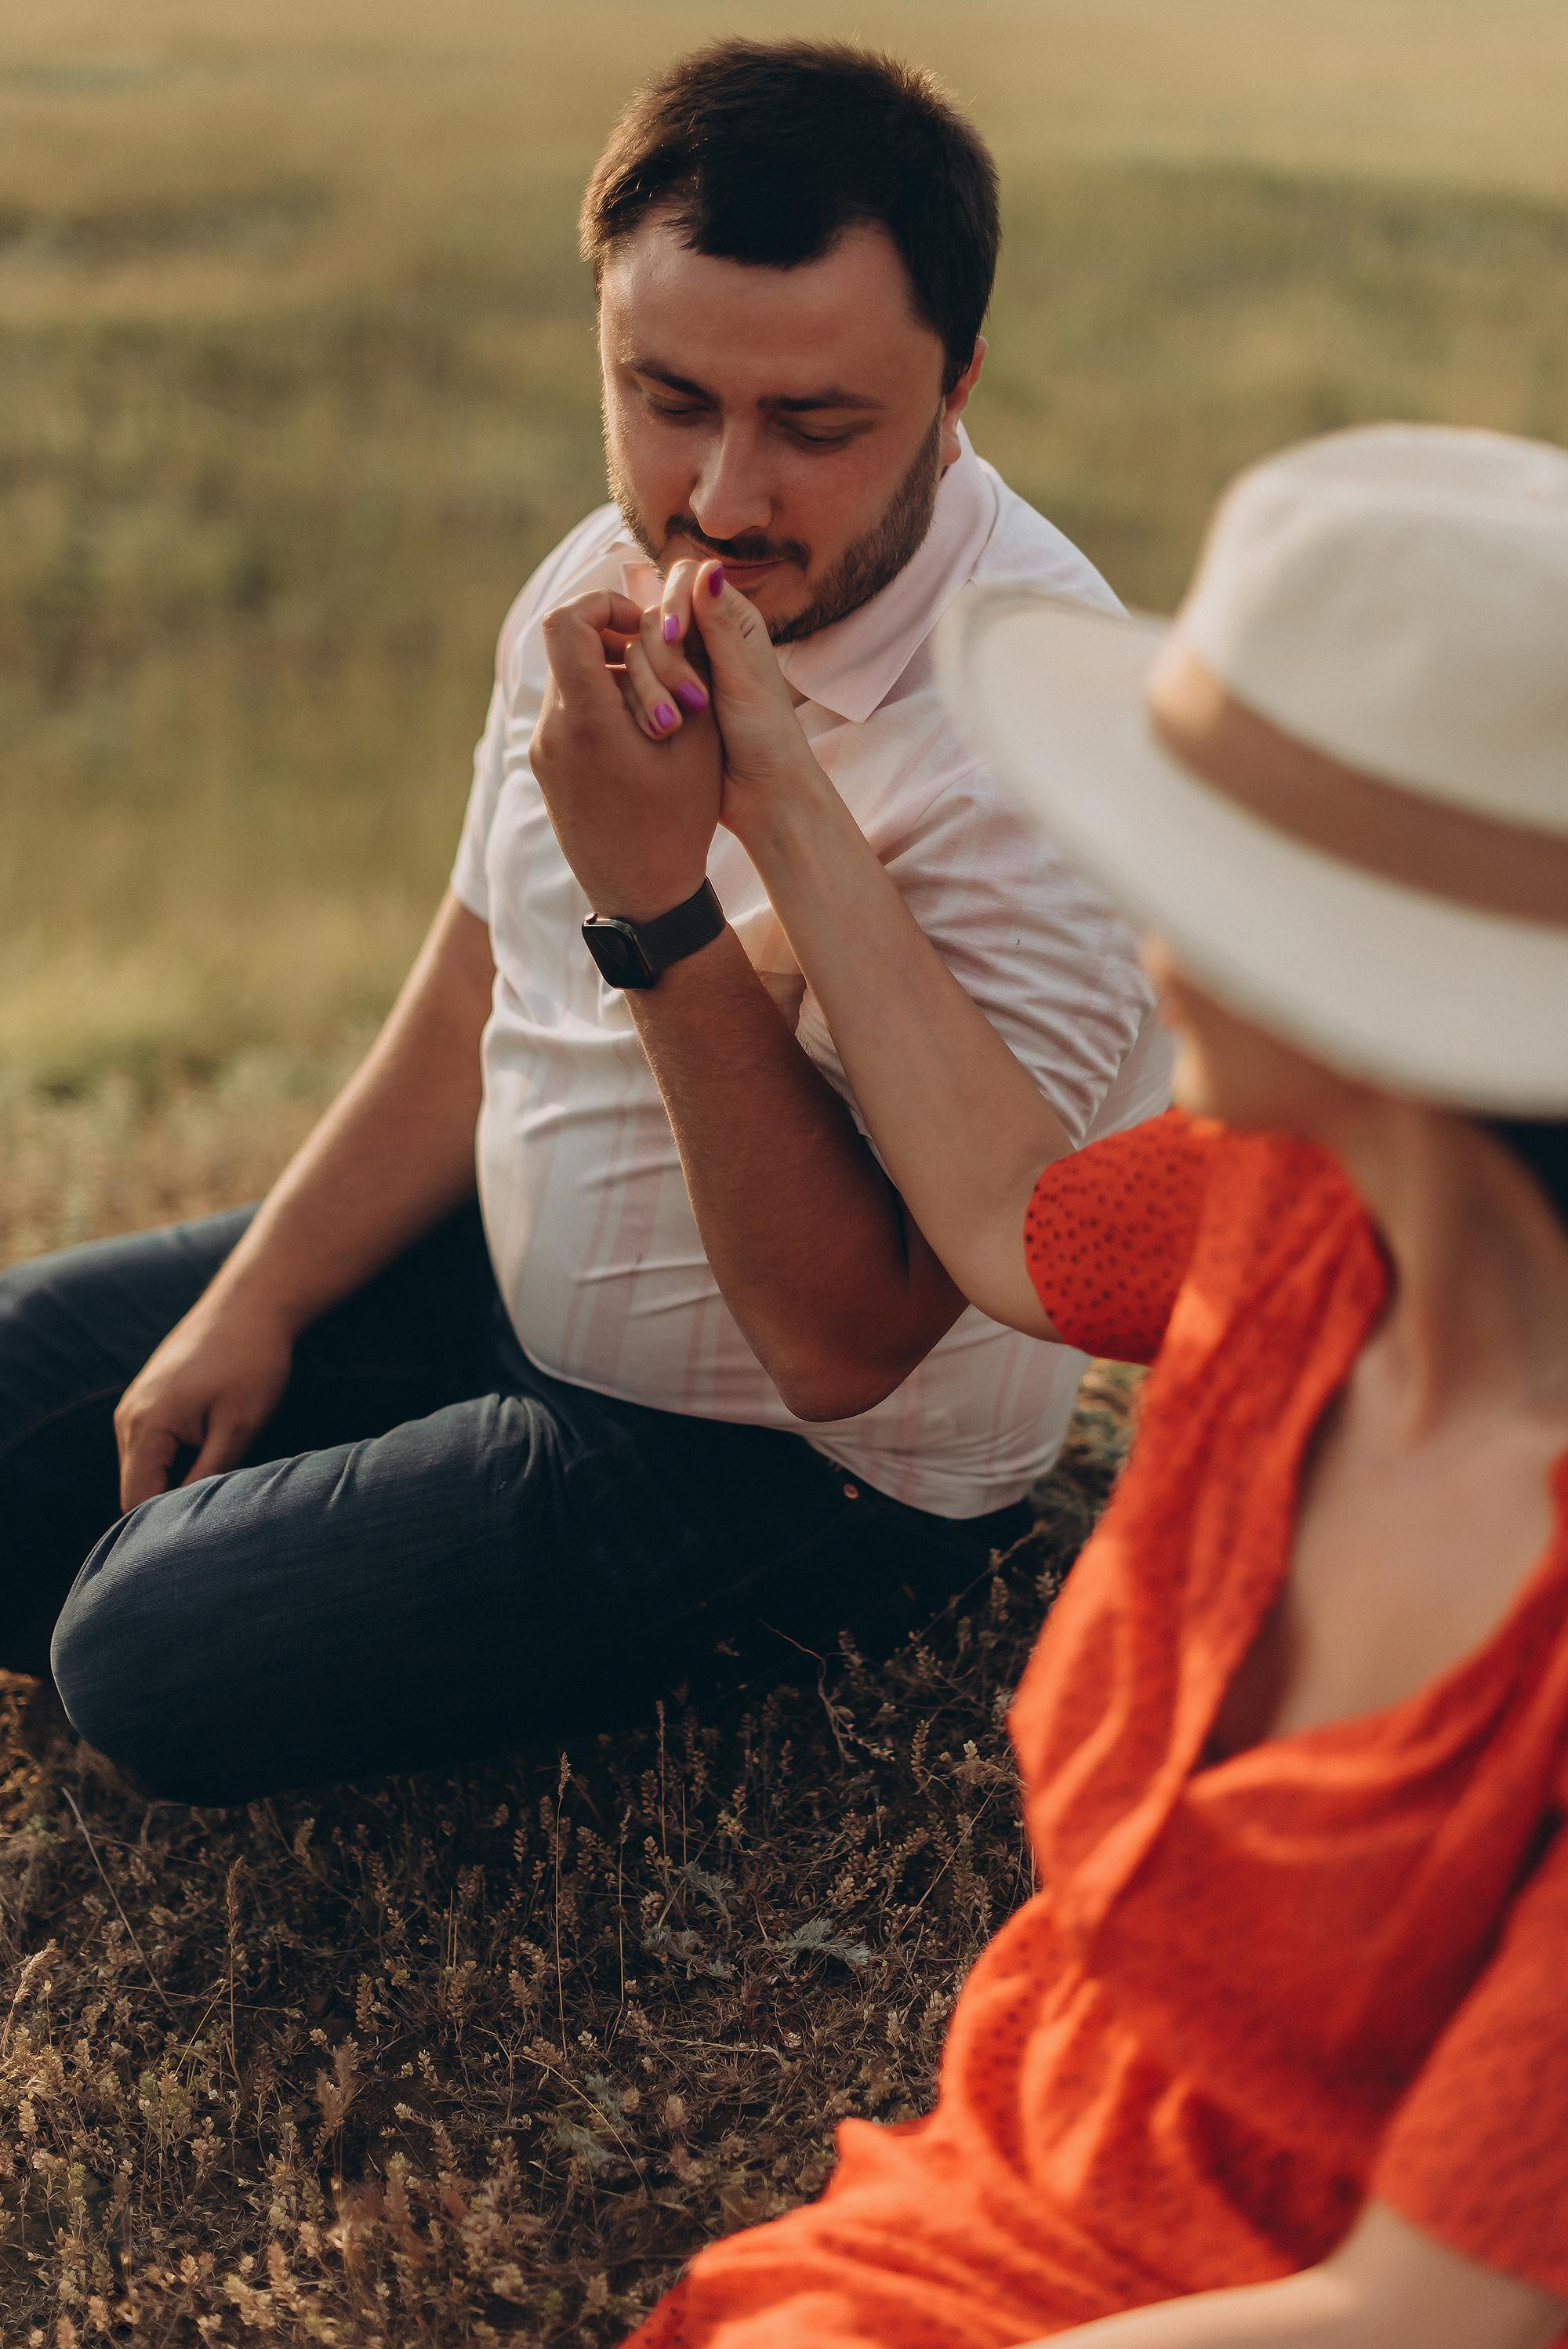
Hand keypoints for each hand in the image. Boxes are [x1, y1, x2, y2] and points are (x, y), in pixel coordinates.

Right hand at [114, 1296, 294, 1510]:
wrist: (252, 1303)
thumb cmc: (251, 1362)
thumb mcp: (238, 1426)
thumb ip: (208, 1476)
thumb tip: (189, 1520)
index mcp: (145, 1427)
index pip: (136, 1502)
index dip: (162, 1530)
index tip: (199, 1542)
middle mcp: (128, 1418)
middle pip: (137, 1488)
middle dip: (170, 1508)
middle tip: (215, 1519)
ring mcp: (136, 1406)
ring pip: (147, 1468)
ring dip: (176, 1482)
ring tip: (219, 1486)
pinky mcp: (151, 1399)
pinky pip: (154, 1446)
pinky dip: (178, 1460)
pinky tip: (214, 1455)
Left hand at [532, 587, 722, 921]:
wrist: (643, 897)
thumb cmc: (678, 823)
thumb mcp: (698, 742)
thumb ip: (682, 671)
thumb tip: (667, 619)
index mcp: (587, 720)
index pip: (566, 622)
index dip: (604, 604)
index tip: (641, 624)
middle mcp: (552, 731)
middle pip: (566, 647)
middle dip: (614, 641)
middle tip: (658, 662)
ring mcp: (543, 752)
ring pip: (566, 678)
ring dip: (609, 673)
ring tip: (656, 705)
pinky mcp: (545, 768)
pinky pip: (565, 712)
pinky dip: (599, 703)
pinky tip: (639, 732)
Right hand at [612, 557, 824, 850]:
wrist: (760, 793)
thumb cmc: (765, 735)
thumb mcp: (744, 677)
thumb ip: (722, 624)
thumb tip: (709, 566)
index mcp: (731, 620)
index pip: (683, 579)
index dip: (671, 601)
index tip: (673, 636)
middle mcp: (701, 637)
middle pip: (653, 617)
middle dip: (662, 655)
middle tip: (689, 697)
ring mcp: (676, 669)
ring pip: (635, 653)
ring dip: (649, 686)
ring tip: (672, 725)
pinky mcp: (659, 699)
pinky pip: (630, 686)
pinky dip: (639, 703)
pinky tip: (655, 729)